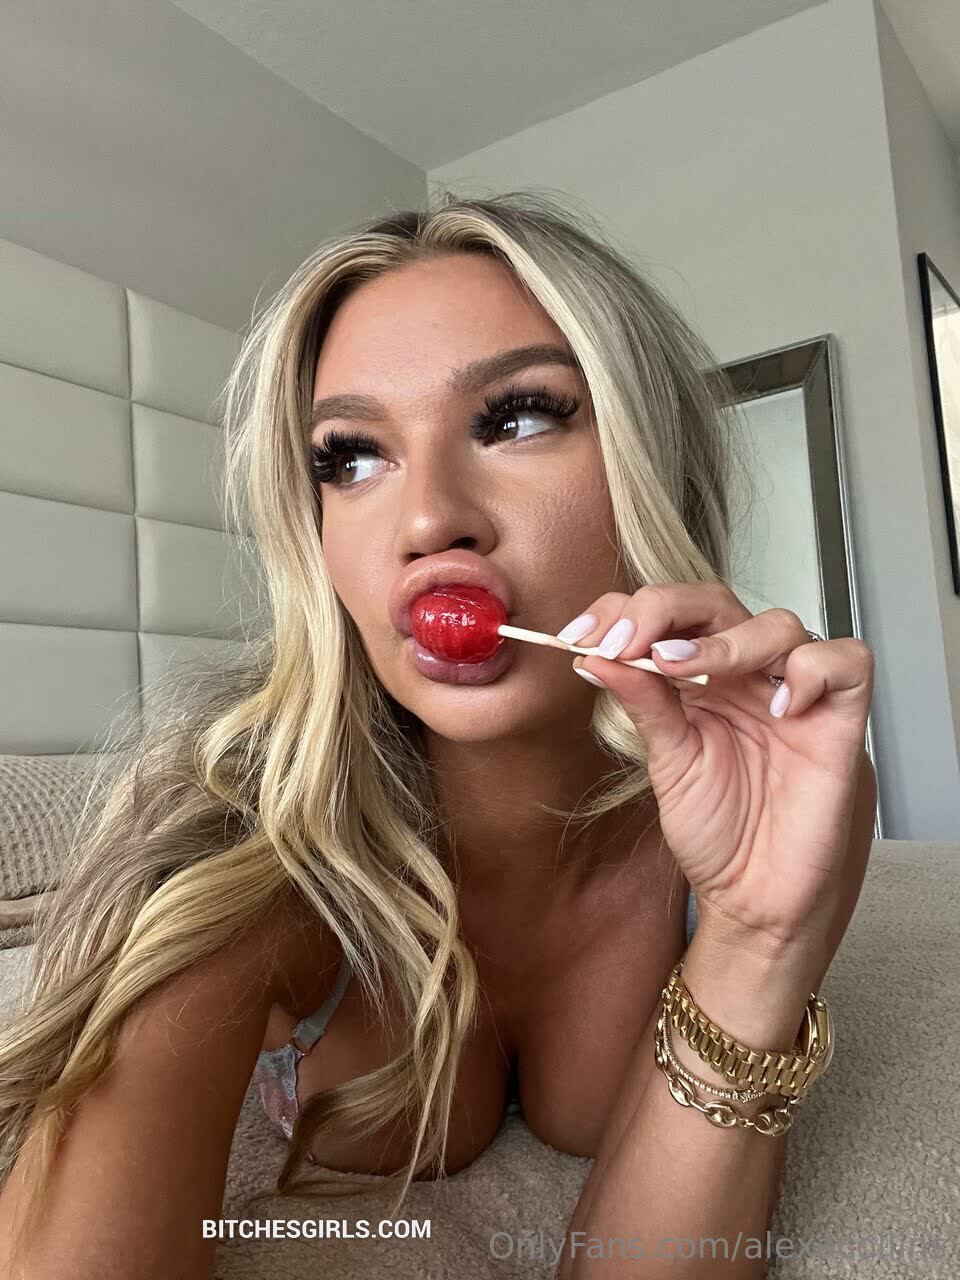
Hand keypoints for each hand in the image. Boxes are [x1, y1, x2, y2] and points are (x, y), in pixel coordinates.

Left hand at [568, 583, 876, 972]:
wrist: (753, 897)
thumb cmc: (718, 832)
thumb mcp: (667, 760)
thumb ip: (641, 703)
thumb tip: (593, 654)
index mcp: (701, 679)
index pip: (669, 614)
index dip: (624, 611)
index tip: (579, 638)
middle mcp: (748, 676)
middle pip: (716, 602)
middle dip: (662, 610)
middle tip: (623, 642)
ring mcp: (795, 693)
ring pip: (777, 623)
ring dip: (723, 640)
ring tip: (679, 668)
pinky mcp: (840, 719)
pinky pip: (846, 662)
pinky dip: (811, 670)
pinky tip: (778, 705)